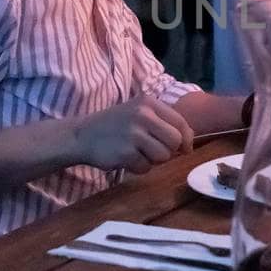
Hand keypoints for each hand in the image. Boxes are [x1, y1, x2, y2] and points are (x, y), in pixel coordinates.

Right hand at [73, 97, 192, 175]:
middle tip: (154, 151)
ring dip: (153, 161)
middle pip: (175, 141)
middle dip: (169, 151)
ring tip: (138, 154)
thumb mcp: (139, 113)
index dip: (186, 139)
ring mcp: (133, 133)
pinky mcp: (125, 152)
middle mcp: (143, 115)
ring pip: (163, 156)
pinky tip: (126, 159)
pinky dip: (138, 168)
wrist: (82, 135)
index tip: (184, 149)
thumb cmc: (115, 126)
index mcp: (149, 102)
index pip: (180, 122)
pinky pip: (146, 167)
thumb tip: (188, 142)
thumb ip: (162, 122)